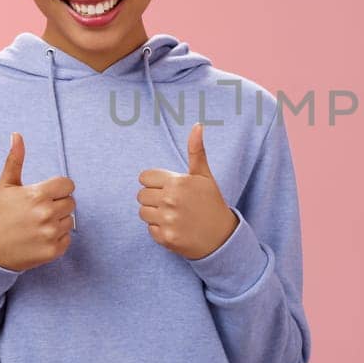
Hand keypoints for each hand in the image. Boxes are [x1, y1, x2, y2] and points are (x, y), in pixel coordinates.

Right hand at [0, 132, 75, 270]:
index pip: (68, 185)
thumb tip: (16, 135)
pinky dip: (57, 238)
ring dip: (58, 222)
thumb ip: (15, 160)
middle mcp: (46, 214)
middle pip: (71, 202)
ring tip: (37, 225)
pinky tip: (39, 238)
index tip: (45, 194)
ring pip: (70, 221)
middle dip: (58, 204)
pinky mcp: (53, 251)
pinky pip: (67, 238)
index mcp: (37, 195)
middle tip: (38, 211)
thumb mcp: (5, 186)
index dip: (58, 189)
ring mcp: (50, 234)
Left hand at [137, 124, 237, 259]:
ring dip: (155, 214)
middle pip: (141, 195)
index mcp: (178, 182)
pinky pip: (149, 229)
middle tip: (173, 203)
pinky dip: (160, 230)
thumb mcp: (205, 176)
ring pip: (143, 212)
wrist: (222, 237)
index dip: (155, 183)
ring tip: (174, 216)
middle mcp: (170, 200)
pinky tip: (175, 228)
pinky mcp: (165, 237)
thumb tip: (198, 124)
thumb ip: (196, 151)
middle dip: (154, 199)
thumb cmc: (212, 203)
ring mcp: (168, 220)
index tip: (168, 188)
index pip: (144, 178)